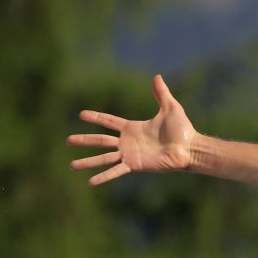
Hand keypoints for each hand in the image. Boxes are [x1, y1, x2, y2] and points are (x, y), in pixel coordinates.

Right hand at [68, 74, 196, 185]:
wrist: (189, 147)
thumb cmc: (182, 129)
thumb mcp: (170, 107)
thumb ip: (161, 93)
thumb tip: (157, 76)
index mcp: (133, 127)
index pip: (109, 121)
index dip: (96, 117)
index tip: (81, 114)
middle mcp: (127, 142)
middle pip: (100, 140)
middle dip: (84, 140)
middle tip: (68, 140)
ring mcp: (129, 154)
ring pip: (103, 157)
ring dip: (87, 161)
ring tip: (72, 166)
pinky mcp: (134, 165)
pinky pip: (115, 171)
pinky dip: (103, 177)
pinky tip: (90, 182)